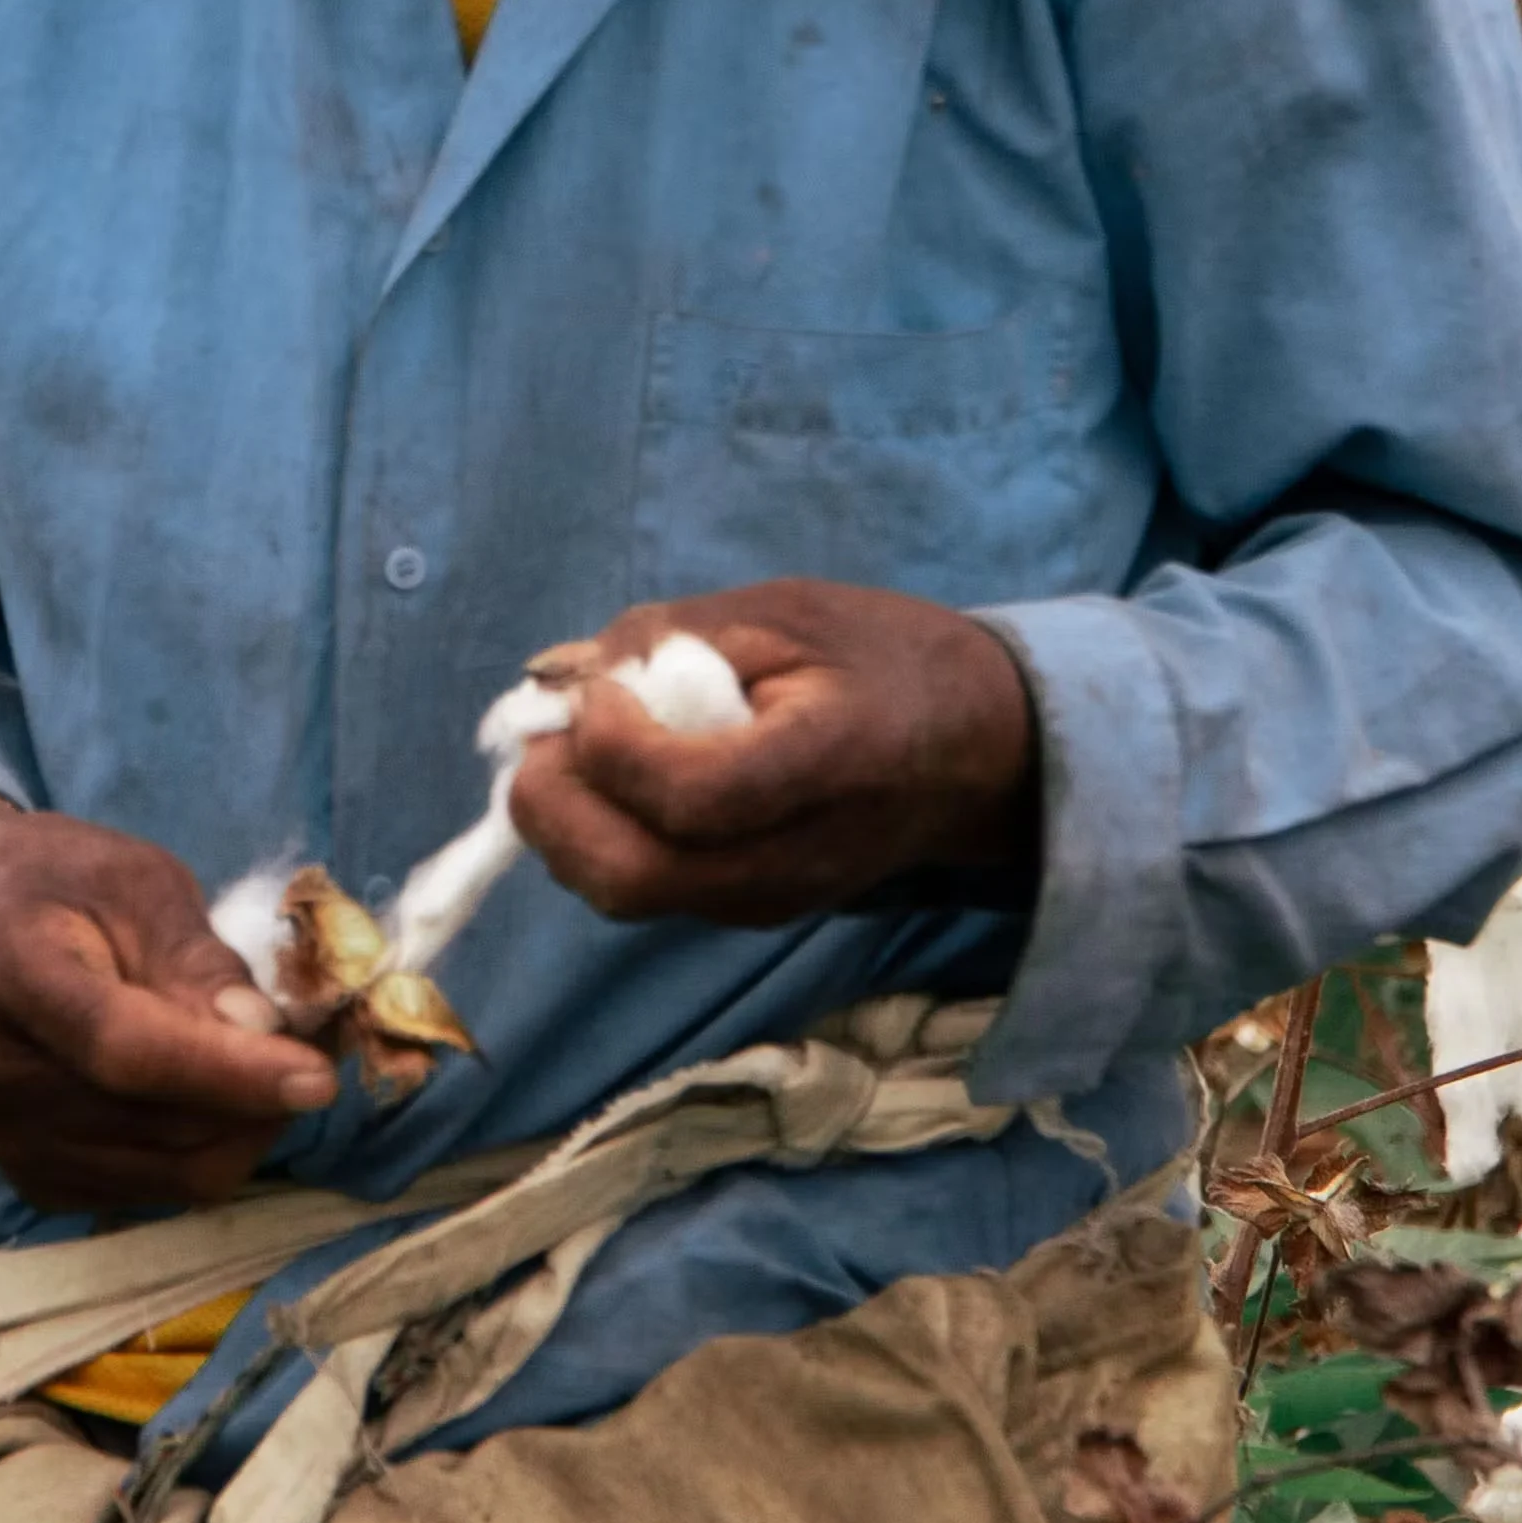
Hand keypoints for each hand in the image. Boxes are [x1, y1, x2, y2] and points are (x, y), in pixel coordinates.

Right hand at [0, 787, 337, 1225]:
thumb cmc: (55, 880)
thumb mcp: (136, 878)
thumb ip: (198, 957)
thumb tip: (264, 1037)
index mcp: (7, 966)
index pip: (121, 1048)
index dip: (225, 1071)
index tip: (317, 1077)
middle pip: (157, 1121)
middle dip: (257, 1097)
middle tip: (308, 1047)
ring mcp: (2, 1136)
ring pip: (170, 1172)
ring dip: (242, 1129)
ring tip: (261, 1066)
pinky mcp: (29, 1178)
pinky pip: (154, 1192)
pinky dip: (205, 1153)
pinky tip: (208, 1096)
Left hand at [508, 580, 1039, 930]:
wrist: (978, 751)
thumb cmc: (884, 658)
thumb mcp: (786, 612)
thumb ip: (671, 636)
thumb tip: (563, 681)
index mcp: (829, 765)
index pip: (691, 800)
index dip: (615, 746)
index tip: (602, 689)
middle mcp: (796, 857)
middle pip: (634, 878)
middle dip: (554, 807)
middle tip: (543, 737)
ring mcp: (771, 899)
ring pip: (625, 895)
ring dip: (566, 826)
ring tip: (569, 753)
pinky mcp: (751, 910)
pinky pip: (646, 891)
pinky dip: (599, 839)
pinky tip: (607, 781)